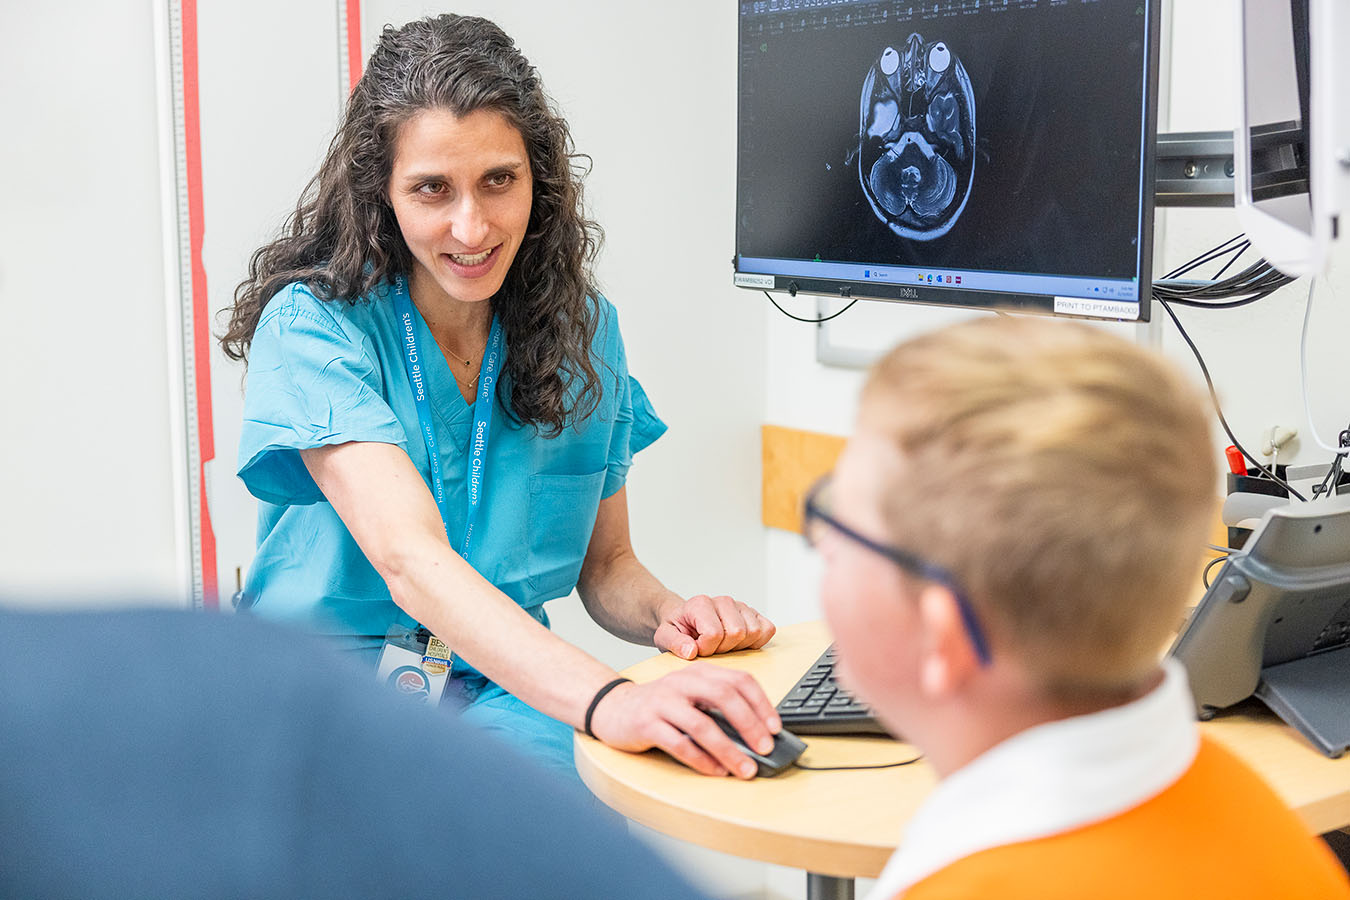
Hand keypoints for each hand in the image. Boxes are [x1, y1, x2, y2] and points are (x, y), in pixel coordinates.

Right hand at [588, 663, 782, 778]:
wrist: (613, 708)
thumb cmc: (660, 706)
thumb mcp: (691, 697)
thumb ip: (718, 708)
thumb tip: (757, 735)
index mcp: (698, 672)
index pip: (738, 680)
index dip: (761, 703)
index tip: (776, 727)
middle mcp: (681, 682)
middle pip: (724, 696)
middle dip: (750, 725)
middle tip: (766, 748)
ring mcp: (662, 702)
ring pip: (702, 725)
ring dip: (728, 750)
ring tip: (745, 769)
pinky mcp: (646, 724)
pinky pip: (678, 744)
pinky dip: (701, 760)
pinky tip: (716, 771)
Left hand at [653, 594, 776, 659]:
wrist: (684, 620)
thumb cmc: (678, 628)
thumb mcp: (665, 636)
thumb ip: (674, 643)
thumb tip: (690, 651)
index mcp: (700, 604)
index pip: (715, 633)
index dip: (706, 649)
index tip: (697, 649)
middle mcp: (723, 601)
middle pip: (738, 633)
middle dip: (724, 649)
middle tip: (711, 648)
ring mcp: (740, 607)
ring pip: (754, 632)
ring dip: (739, 646)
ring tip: (724, 645)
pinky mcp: (754, 614)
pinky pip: (768, 629)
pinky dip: (757, 641)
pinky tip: (740, 644)